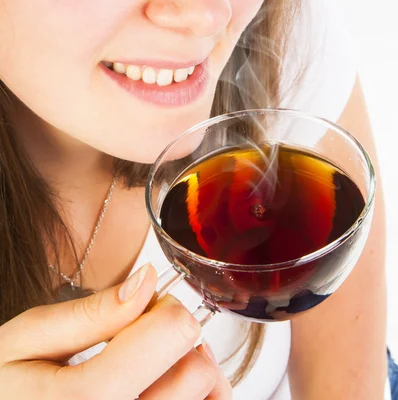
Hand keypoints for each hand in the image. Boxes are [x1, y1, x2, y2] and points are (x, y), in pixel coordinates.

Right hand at [0, 263, 231, 398]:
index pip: (173, 333)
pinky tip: (163, 381)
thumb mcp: (27, 341)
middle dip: (174, 337)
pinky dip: (199, 392)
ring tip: (151, 361)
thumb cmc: (9, 388)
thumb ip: (88, 314)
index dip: (163, 307)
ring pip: (209, 393)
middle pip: (196, 366)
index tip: (143, 306)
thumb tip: (147, 282)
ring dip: (187, 364)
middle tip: (141, 335)